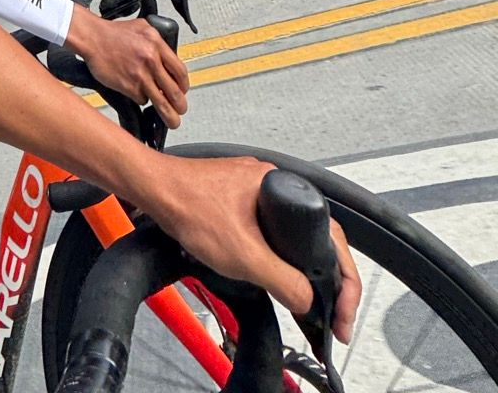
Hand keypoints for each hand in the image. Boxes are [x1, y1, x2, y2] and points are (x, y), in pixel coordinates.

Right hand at [69, 6, 188, 128]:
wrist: (92, 37)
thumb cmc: (112, 33)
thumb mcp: (142, 27)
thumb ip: (157, 42)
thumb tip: (168, 57)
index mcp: (156, 44)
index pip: (180, 71)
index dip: (184, 85)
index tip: (183, 90)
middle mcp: (151, 59)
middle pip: (174, 91)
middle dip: (180, 105)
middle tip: (181, 110)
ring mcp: (140, 75)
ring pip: (161, 102)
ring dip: (169, 115)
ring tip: (172, 121)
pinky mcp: (128, 86)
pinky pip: (142, 99)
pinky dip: (141, 99)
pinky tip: (137, 93)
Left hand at [146, 155, 361, 344]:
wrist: (154, 190)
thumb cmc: (188, 205)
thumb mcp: (244, 256)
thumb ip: (282, 280)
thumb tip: (308, 300)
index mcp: (283, 187)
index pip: (333, 237)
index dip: (344, 280)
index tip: (343, 312)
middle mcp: (273, 183)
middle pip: (317, 237)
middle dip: (329, 279)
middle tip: (333, 315)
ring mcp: (255, 190)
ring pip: (293, 235)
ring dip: (302, 268)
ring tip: (308, 301)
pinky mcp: (238, 198)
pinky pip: (271, 230)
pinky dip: (279, 256)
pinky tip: (277, 274)